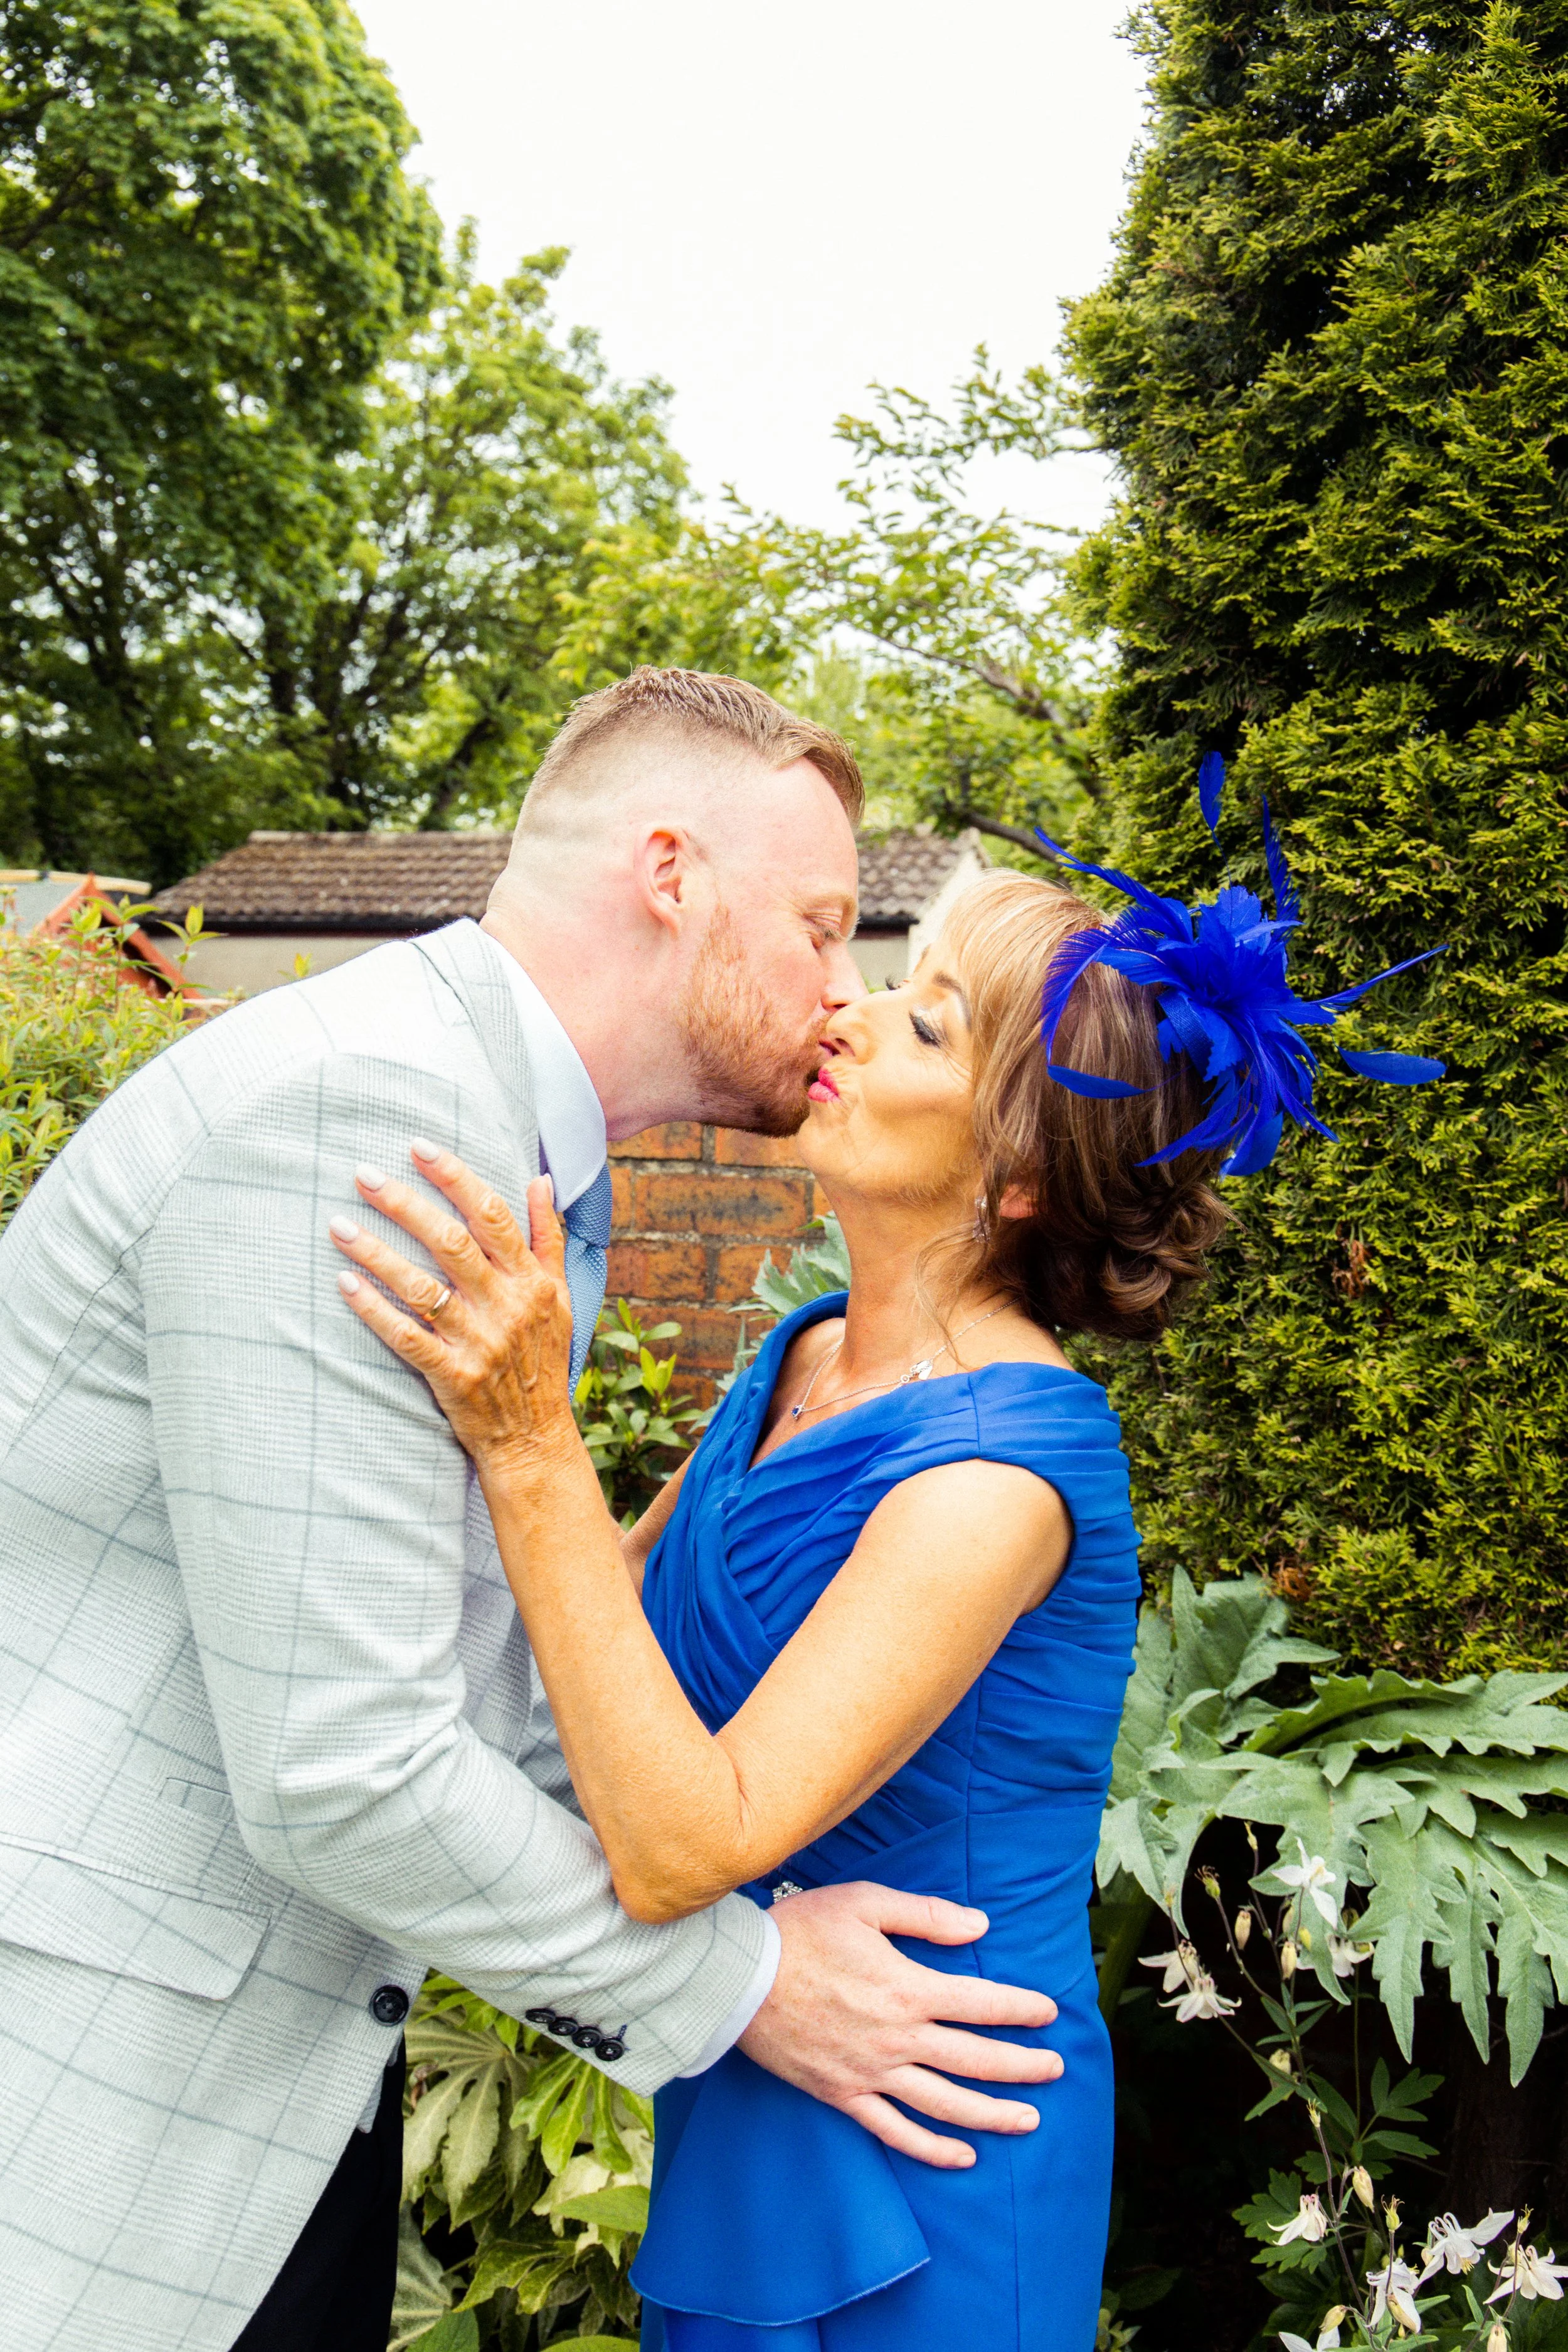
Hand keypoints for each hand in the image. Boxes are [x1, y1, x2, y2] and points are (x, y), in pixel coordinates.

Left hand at [329, 1143, 577, 1475]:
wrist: (535, 1439)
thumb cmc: (542, 1360)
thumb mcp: (560, 1298)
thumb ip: (547, 1238)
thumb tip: (539, 1179)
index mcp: (534, 1282)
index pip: (493, 1215)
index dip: (455, 1177)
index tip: (418, 1146)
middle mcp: (508, 1307)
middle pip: (452, 1243)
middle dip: (405, 1204)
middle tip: (363, 1174)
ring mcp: (479, 1343)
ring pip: (422, 1287)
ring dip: (377, 1252)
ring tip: (338, 1224)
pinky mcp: (452, 1376)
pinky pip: (405, 1336)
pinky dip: (374, 1308)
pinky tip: (345, 1282)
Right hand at [739, 1881, 1061, 2169]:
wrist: (739, 1979)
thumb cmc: (802, 1931)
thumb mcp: (865, 1903)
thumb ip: (926, 1915)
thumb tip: (981, 1924)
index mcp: (907, 1988)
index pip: (981, 2003)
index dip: (1021, 2008)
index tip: (1050, 2012)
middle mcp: (897, 2038)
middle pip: (975, 2060)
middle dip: (1022, 2066)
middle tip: (1056, 2069)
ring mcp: (871, 2073)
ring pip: (945, 2104)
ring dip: (992, 2114)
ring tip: (1028, 2119)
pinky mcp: (843, 2095)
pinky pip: (896, 2132)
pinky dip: (933, 2150)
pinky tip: (964, 2157)